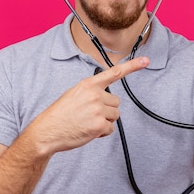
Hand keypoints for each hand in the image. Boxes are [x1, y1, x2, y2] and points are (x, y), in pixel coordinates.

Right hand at [27, 57, 149, 154]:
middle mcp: (95, 95)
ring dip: (104, 122)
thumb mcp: (74, 94)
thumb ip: (91, 92)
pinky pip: (110, 129)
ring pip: (114, 116)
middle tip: (89, 115)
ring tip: (86, 123)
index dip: (132, 66)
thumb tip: (107, 98)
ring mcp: (97, 109)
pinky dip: (101, 133)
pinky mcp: (99, 125)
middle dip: (107, 110)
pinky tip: (87, 131)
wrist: (47, 131)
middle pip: (116, 102)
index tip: (146, 61)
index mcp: (88, 85)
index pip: (114, 73)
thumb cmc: (60, 115)